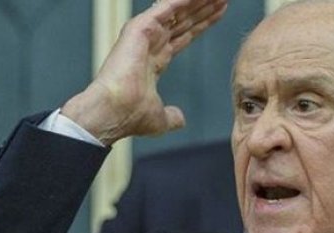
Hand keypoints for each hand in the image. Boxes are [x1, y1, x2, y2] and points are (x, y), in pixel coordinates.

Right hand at [62, 0, 227, 144]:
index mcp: (154, 61)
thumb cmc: (130, 116)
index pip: (183, 37)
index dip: (201, 25)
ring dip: (196, 2)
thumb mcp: (160, 119)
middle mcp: (150, 44)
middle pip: (183, 21)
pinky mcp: (139, 29)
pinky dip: (181, 1)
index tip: (218, 14)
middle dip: (203, 9)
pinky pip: (165, 7)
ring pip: (176, 11)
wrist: (115, 112)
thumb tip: (180, 119)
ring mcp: (144, 35)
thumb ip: (172, 117)